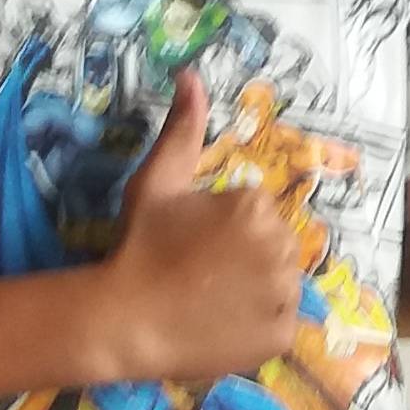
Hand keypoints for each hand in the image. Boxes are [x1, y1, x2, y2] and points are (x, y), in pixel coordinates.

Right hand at [86, 73, 302, 384]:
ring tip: (211, 301)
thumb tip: (191, 74)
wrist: (125, 320)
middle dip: (246, 258)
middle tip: (200, 275)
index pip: (257, 214)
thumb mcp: (157, 181)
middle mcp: (280, 245)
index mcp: (255, 205)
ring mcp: (284, 294)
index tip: (193, 246)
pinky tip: (222, 325)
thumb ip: (183, 128)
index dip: (225, 230)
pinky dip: (258, 327)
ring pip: (281, 285)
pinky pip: (280, 324)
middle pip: (275, 247)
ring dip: (256, 291)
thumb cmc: (139, 247)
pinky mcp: (282, 335)